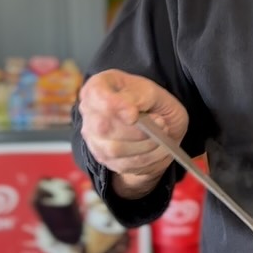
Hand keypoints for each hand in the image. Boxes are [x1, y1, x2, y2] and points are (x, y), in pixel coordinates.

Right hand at [78, 70, 188, 194]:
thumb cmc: (150, 101)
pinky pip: (126, 165)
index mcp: (97, 87)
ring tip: (163, 134)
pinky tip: (160, 148)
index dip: (115, 105)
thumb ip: (138, 97)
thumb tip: (128, 115)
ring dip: (146, 145)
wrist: (159, 121)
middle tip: (160, 122)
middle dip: (137, 130)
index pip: (95, 95)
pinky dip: (150, 158)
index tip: (134, 113)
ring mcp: (94, 139)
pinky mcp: (105, 159)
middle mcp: (89, 114)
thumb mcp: (151, 90)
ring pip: (114, 150)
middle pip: (103, 127)